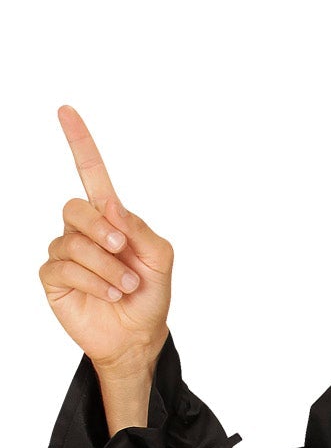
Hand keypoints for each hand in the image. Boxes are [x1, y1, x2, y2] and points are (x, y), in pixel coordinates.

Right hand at [41, 104, 171, 374]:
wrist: (139, 336)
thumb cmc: (150, 297)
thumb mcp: (160, 260)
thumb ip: (141, 230)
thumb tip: (111, 208)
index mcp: (110, 219)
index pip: (91, 174)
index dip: (80, 144)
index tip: (66, 111)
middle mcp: (84, 231)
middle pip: (75, 207)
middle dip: (100, 229)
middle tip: (122, 250)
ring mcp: (66, 253)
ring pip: (73, 243)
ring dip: (107, 268)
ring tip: (125, 288)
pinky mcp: (54, 277)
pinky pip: (64, 268)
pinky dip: (94, 283)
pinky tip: (110, 295)